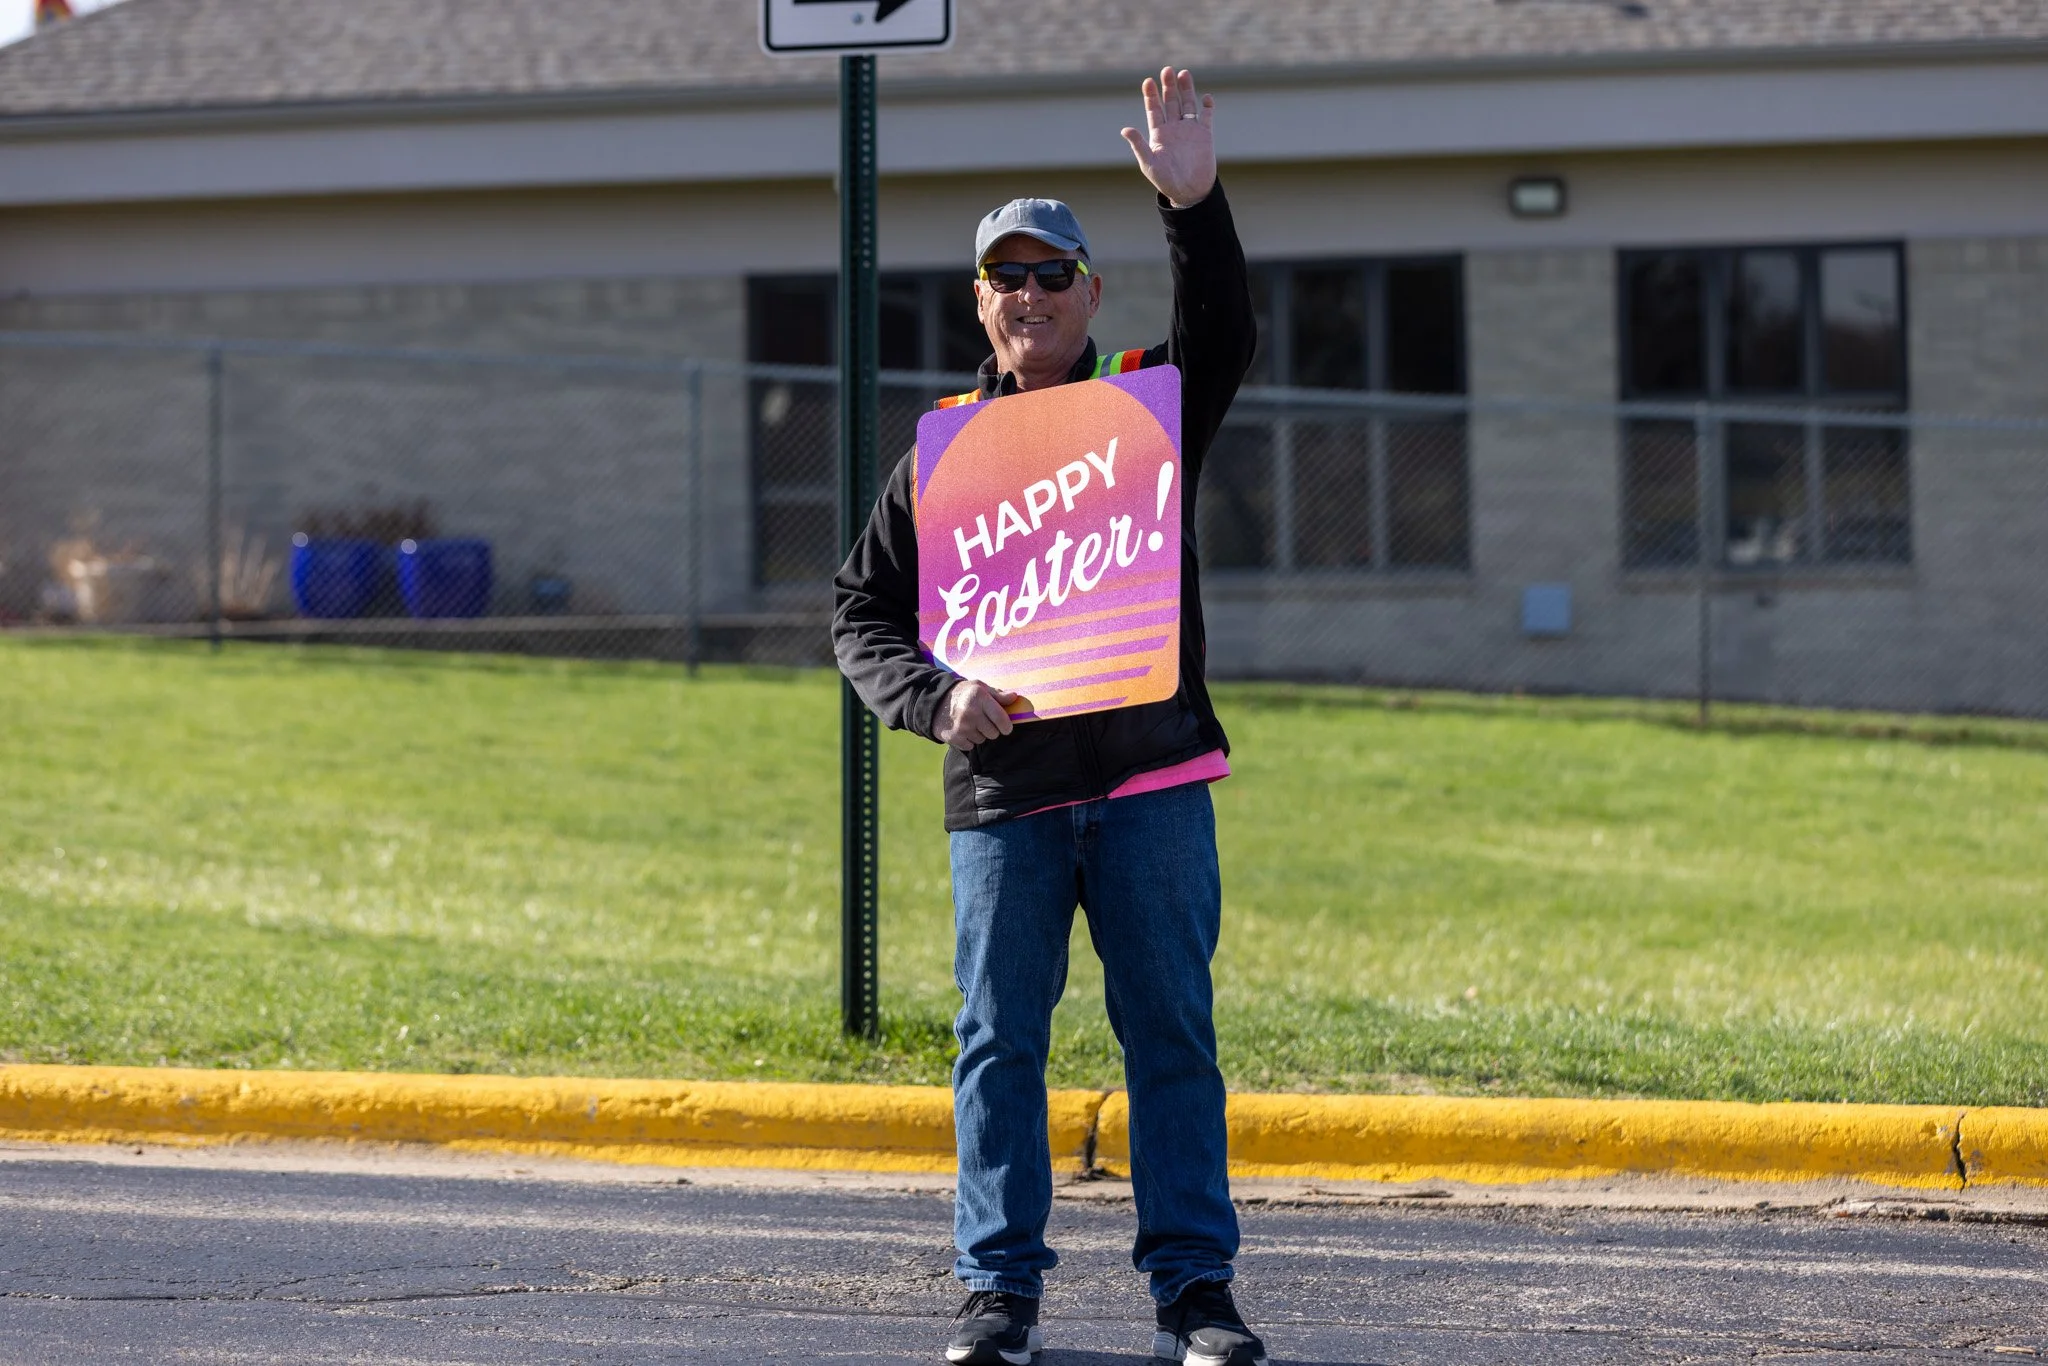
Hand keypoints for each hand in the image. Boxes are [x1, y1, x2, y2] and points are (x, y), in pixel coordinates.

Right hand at [935, 679, 1023, 751]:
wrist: (936, 701)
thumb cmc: (964, 693)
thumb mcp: (980, 688)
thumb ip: (998, 695)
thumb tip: (1014, 697)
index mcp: (979, 697)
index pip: (1002, 719)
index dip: (1007, 726)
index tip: (1005, 726)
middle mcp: (970, 712)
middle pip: (994, 733)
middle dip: (992, 729)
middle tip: (984, 721)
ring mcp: (961, 726)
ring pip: (982, 740)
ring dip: (979, 734)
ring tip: (971, 723)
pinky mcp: (953, 737)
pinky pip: (970, 746)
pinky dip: (969, 740)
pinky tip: (963, 730)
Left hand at [1120, 66, 1216, 209]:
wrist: (1189, 192)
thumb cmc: (1166, 181)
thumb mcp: (1149, 164)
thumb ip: (1138, 145)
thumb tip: (1125, 129)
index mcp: (1158, 134)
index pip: (1153, 109)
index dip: (1150, 95)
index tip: (1148, 81)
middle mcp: (1173, 128)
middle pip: (1170, 102)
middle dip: (1168, 86)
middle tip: (1167, 69)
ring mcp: (1189, 130)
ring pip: (1187, 104)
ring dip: (1186, 89)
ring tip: (1183, 73)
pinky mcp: (1205, 135)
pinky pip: (1206, 116)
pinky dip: (1207, 106)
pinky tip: (1205, 98)